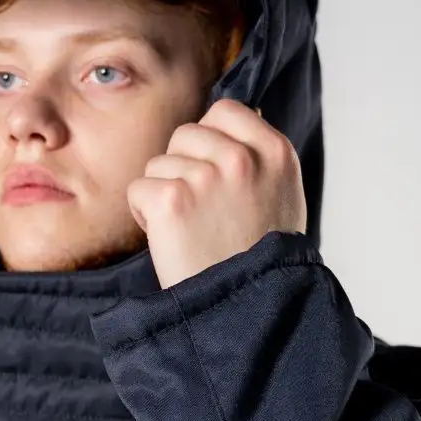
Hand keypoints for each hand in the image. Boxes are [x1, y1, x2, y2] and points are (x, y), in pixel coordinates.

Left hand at [126, 99, 307, 289]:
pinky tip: (171, 240)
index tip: (216, 176)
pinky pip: (138, 189)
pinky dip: (145, 216)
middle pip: (185, 134)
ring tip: (190, 231)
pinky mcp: (172, 200)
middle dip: (183, 168)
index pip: (224, 110)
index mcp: (276, 152)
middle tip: (202, 214)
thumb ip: (260, 156)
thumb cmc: (260, 259)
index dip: (210, 141)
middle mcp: (243, 158)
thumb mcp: (282, 195)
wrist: (245, 310)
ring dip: (164, 195)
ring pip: (158, 163)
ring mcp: (207, 177)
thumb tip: (239, 113)